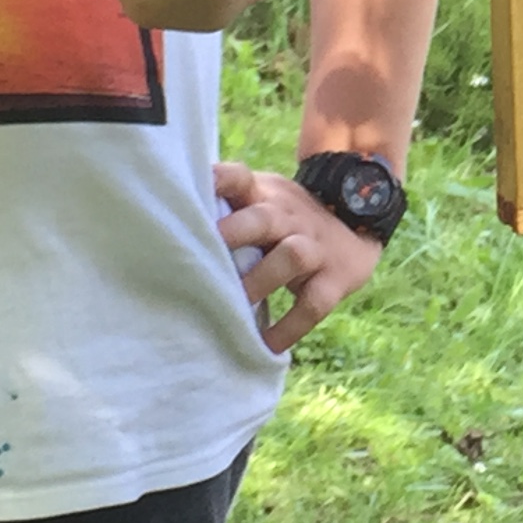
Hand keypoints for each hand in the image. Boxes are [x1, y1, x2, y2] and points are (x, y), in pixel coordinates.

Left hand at [214, 159, 381, 353]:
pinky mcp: (335, 279)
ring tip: (235, 304)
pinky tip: (267, 344)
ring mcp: (314, 247)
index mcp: (265, 196)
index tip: (196, 190)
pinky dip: (291, 327)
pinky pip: (313, 304)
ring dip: (261, 279)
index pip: (240, 178)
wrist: (358, 221)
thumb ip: (226, 205)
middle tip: (208, 250)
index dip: (219, 181)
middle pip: (264, 218)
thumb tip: (164, 221)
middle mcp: (289, 217)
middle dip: (236, 232)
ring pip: (292, 256)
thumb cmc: (287, 217)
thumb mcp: (263, 199)